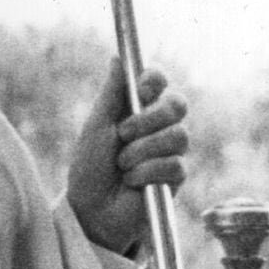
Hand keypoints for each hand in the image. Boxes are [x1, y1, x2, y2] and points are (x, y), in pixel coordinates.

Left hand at [66, 59, 187, 255]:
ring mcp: (170, 151)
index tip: (140, 89)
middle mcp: (158, 126)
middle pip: (178, 104)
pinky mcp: (176, 177)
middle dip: (149, 118)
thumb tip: (117, 58)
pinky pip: (174, 165)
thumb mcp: (96, 127)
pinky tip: (132, 182)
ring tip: (122, 165)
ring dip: (142, 151)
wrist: (92, 210)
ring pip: (178, 136)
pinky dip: (146, 172)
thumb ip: (110, 94)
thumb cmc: (90, 168)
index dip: (154, 81)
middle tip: (123, 133)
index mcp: (137, 108)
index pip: (159, 81)